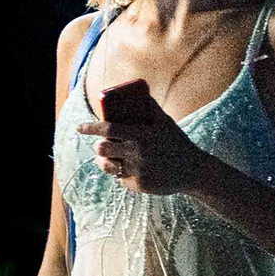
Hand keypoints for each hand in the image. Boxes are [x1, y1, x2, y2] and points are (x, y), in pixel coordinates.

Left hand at [75, 117, 209, 198]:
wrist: (194, 170)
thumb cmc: (177, 142)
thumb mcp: (165, 122)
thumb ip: (150, 107)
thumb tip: (139, 89)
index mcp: (141, 135)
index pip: (108, 129)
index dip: (90, 128)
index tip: (79, 128)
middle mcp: (137, 153)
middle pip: (102, 149)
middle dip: (98, 146)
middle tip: (100, 145)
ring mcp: (137, 171)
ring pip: (107, 166)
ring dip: (105, 161)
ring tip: (109, 158)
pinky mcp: (138, 186)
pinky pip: (120, 179)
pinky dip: (122, 173)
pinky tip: (129, 169)